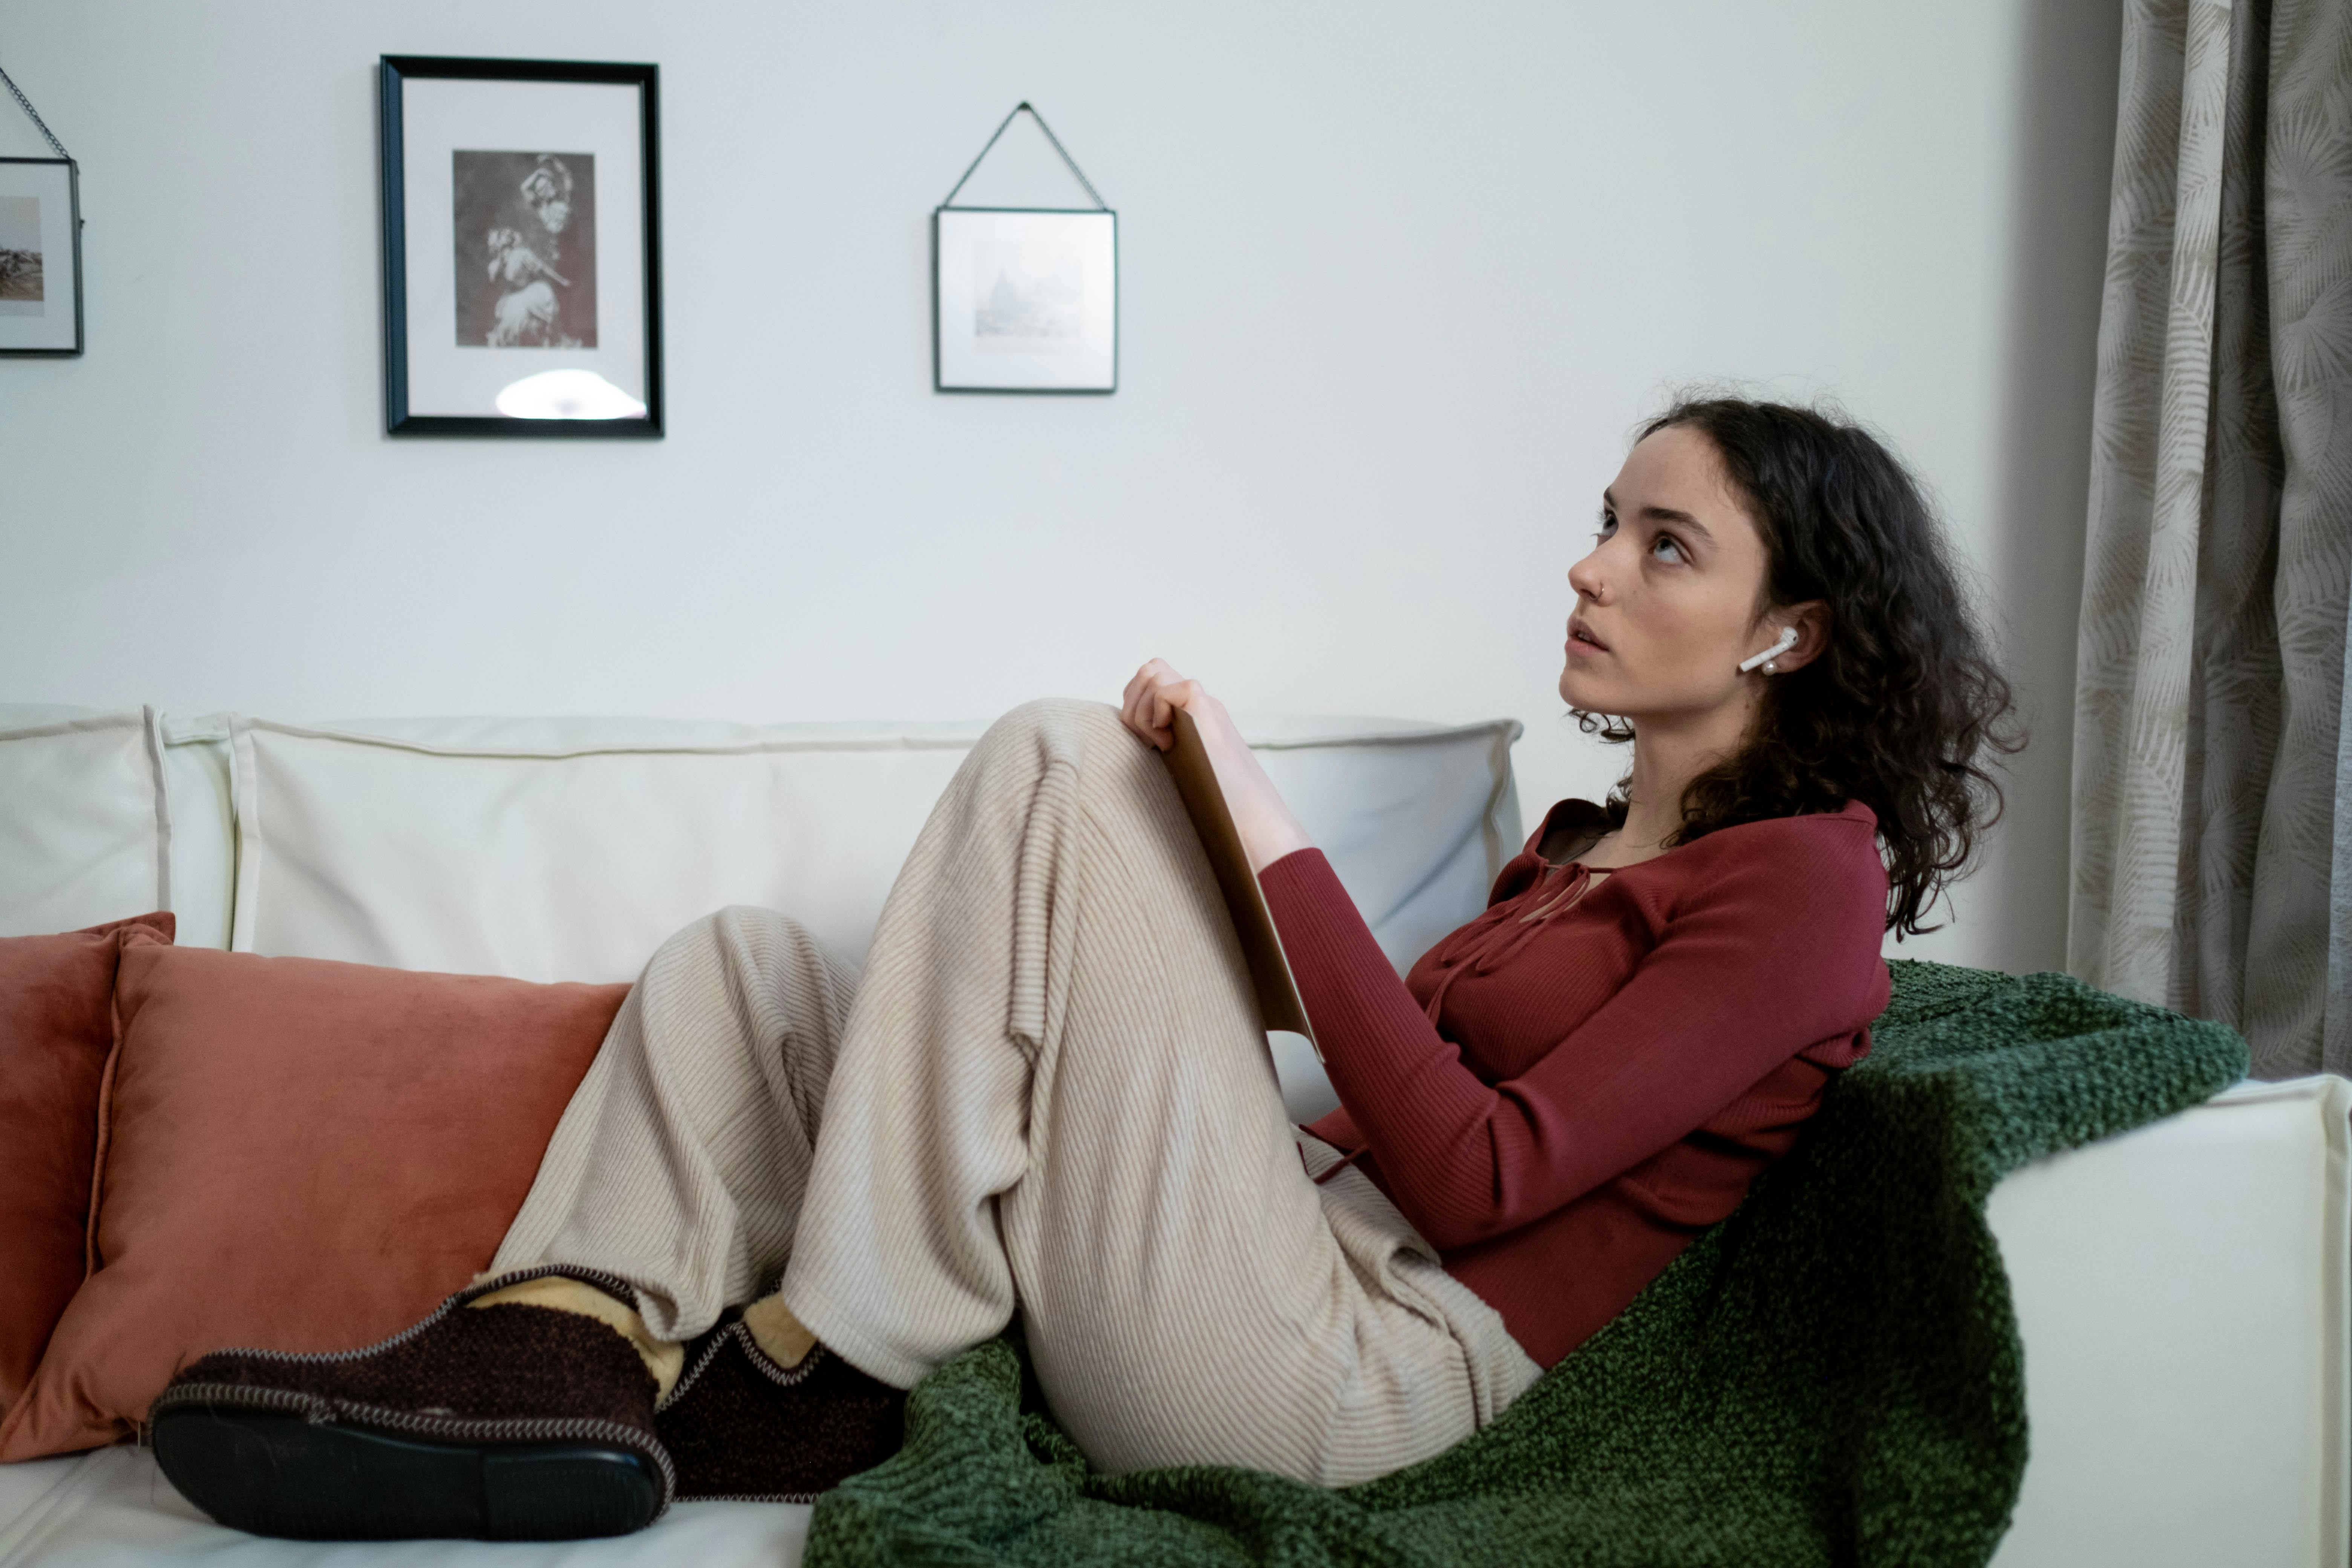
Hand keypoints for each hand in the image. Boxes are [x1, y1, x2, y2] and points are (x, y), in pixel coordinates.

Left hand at [1119, 659, 1314, 873]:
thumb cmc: (1219, 804)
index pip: (1153, 681)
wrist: (1252, 817)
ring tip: (1160, 744)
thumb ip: (1167, 749)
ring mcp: (1204, 704)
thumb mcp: (1183, 769)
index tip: (1146, 741)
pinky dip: (1155, 715)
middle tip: (1148, 741)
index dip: (1137, 703)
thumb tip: (1135, 745)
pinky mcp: (1206, 709)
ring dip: (1142, 710)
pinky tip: (1168, 743)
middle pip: (1149, 670)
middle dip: (1133, 703)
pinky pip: (1164, 688)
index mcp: (1192, 715)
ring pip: (1152, 672)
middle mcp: (1199, 704)